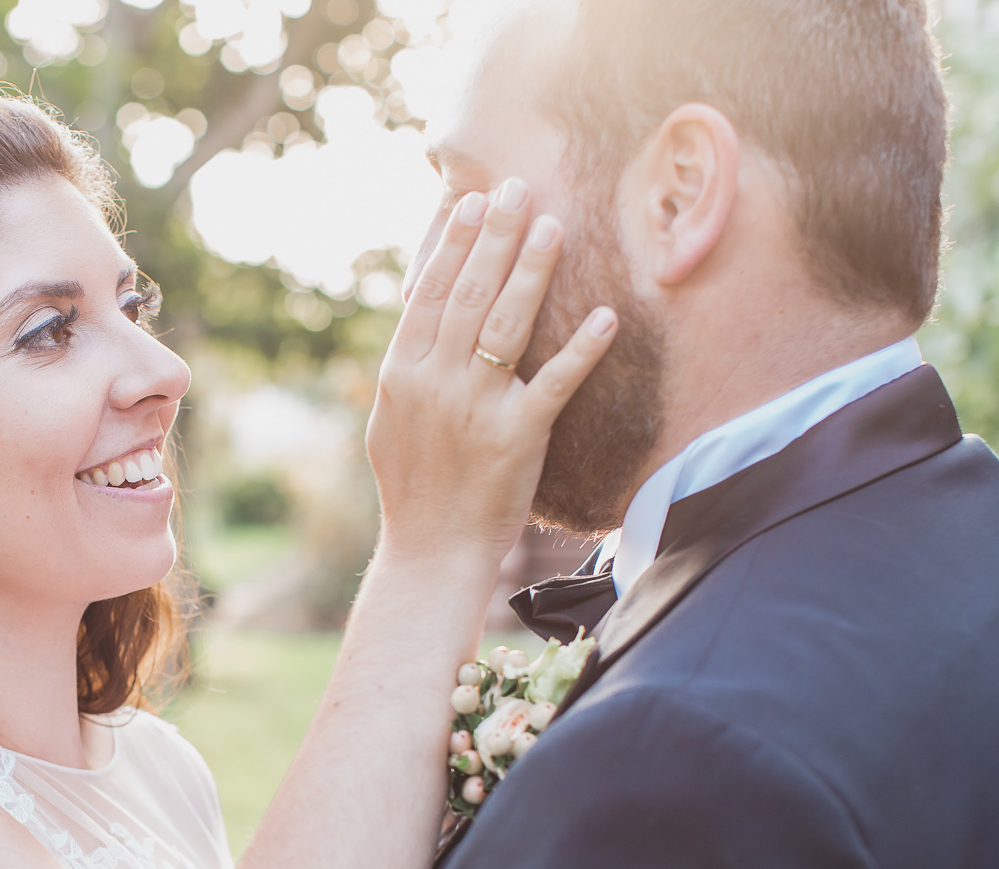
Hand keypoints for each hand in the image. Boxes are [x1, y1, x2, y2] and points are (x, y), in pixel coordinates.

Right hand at [367, 176, 618, 559]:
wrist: (430, 551)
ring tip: (553, 224)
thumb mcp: (391, 421)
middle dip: (494, 236)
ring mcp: (474, 408)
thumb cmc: (414, 488)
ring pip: (506, 324)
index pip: (429, 292)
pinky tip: (606, 315)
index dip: (450, 243)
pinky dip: (582, 349)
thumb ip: (409, 368)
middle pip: (468, 294)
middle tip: (518, 186)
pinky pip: (555, 383)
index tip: (470, 200)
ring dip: (532, 270)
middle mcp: (434, 383)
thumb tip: (423, 315)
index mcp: (400, 374)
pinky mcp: (516, 437)